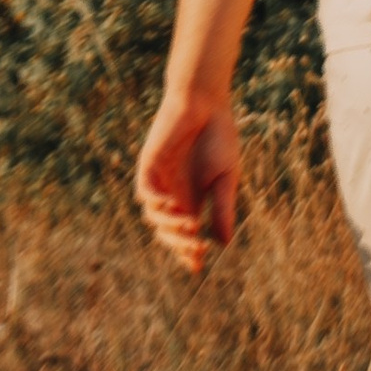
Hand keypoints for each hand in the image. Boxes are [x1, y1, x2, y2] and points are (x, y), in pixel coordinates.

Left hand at [134, 88, 241, 272]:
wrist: (206, 103)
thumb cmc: (218, 138)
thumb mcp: (225, 179)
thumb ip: (222, 208)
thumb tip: (224, 244)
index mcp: (191, 199)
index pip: (184, 234)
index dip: (188, 251)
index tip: (197, 267)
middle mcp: (172, 194)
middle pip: (168, 230)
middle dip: (180, 243)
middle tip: (196, 251)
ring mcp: (158, 180)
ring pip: (154, 215)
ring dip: (170, 225)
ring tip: (191, 227)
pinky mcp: (148, 164)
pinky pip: (145, 191)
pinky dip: (155, 203)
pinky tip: (172, 206)